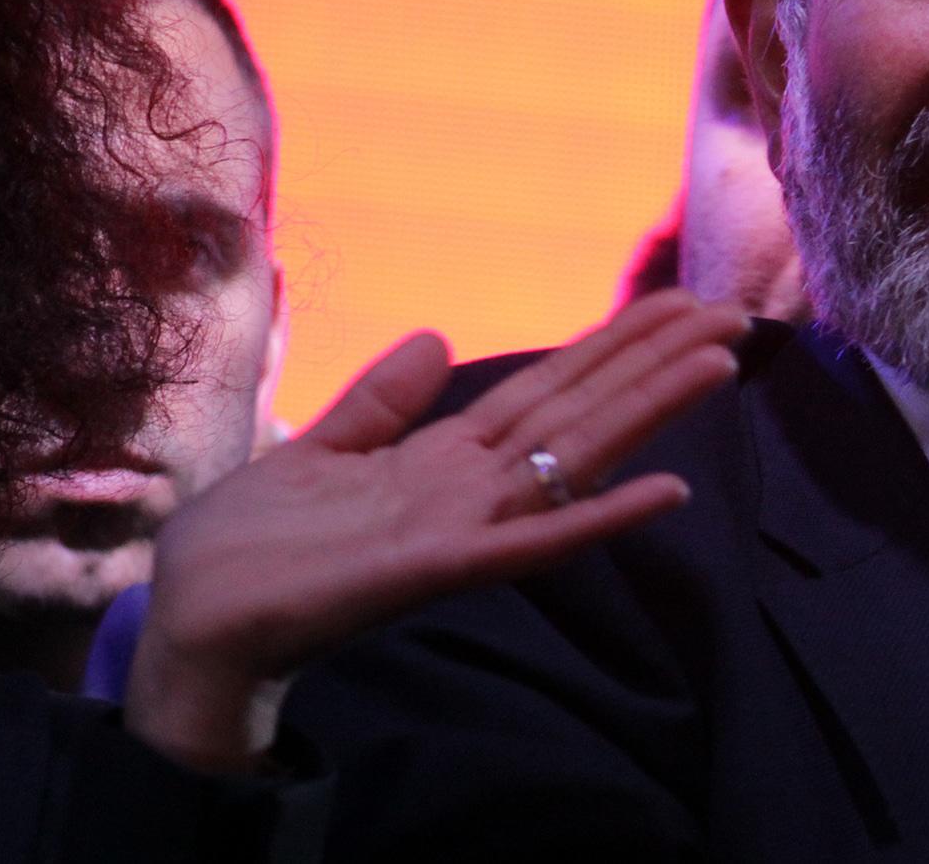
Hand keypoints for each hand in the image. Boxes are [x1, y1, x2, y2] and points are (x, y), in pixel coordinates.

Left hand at [124, 288, 747, 772]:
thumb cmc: (247, 552)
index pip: (547, 389)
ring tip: (718, 364)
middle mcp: (472, 489)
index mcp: (444, 461)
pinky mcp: (439, 567)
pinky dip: (599, 518)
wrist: (195, 624)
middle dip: (654, 361)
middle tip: (733, 313)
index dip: (611, 344)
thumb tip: (434, 336)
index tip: (676, 302)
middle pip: (580, 409)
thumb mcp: (313, 452)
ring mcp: (464, 528)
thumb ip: (380, 403)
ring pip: (575, 456)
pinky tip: (666, 493)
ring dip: (649, 411)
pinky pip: (535, 544)